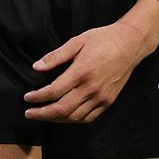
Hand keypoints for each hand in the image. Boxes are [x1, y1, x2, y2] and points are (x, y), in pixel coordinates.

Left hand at [23, 0, 158, 122]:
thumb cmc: (103, 39)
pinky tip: (65, 116)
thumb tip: (36, 67)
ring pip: (74, 117)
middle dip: (42, 113)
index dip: (38, 97)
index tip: (27, 97)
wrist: (130, 44)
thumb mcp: (78, 41)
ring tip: (44, 115)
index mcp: (82, 71)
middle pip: (62, 109)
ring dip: (56, 119)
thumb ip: (56, 56)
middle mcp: (91, 88)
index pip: (54, 91)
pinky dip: (73, 120)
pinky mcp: (108, 101)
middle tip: (29, 113)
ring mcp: (101, 97)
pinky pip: (88, 118)